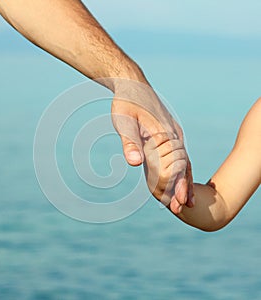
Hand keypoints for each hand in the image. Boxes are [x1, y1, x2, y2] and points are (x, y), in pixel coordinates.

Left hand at [110, 79, 193, 211]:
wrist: (132, 85)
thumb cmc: (126, 103)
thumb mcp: (124, 122)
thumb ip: (130, 142)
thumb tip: (135, 163)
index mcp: (166, 134)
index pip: (177, 165)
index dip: (177, 185)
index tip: (177, 203)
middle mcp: (174, 135)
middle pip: (183, 165)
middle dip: (182, 187)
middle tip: (181, 208)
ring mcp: (173, 134)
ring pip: (183, 161)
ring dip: (182, 180)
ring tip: (183, 200)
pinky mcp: (168, 134)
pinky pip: (177, 155)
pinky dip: (178, 169)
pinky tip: (176, 178)